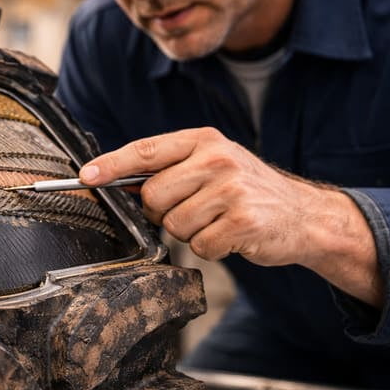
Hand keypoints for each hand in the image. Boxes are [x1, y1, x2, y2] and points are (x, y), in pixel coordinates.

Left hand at [80, 127, 382, 306]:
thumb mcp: (213, 164)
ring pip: (174, 225)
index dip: (111, 165)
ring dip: (190, 232)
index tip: (85, 177)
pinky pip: (200, 246)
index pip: (145, 150)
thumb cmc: (247, 191)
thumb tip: (115, 180)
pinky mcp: (243, 221)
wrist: (304, 215)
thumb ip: (170, 168)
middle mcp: (217, 159)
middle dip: (163, 212)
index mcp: (204, 140)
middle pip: (152, 196)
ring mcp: (232, 189)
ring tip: (216, 221)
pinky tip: (231, 236)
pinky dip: (210, 249)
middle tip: (194, 210)